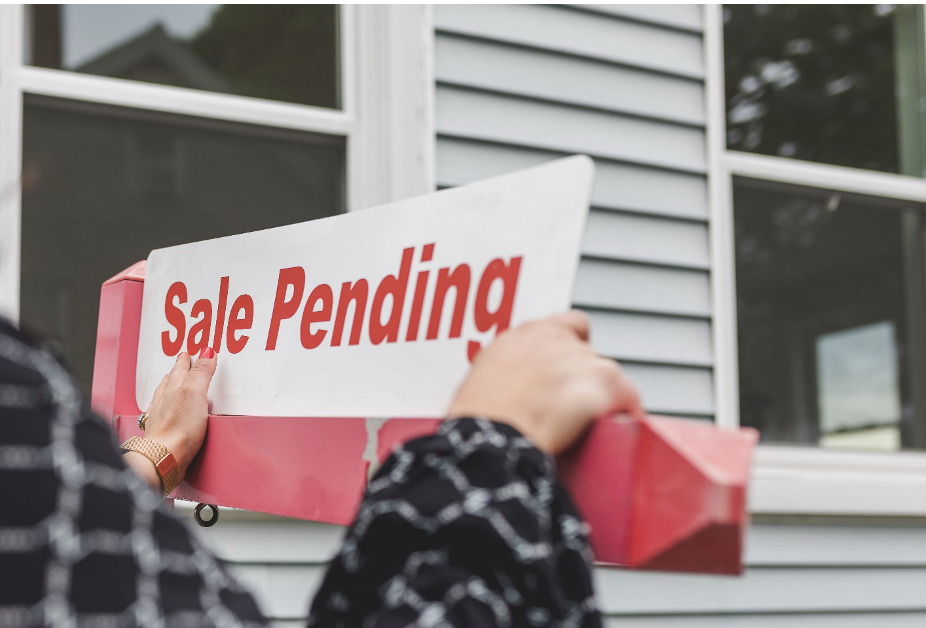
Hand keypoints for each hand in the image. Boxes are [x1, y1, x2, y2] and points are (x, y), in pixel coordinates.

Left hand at [143, 348, 217, 479]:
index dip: (186, 361)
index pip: (180, 370)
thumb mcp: (195, 393)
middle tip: (180, 363)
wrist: (165, 458)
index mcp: (172, 389)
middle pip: (169, 382)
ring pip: (162, 398)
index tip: (188, 354)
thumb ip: (201, 372)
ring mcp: (159, 419)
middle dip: (176, 371)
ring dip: (167, 388)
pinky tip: (164, 414)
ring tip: (170, 383)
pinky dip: (162, 410)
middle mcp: (163, 402)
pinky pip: (159, 416)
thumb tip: (207, 352)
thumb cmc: (178, 428)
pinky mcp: (161, 436)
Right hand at [447, 311, 643, 454]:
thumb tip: (517, 390)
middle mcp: (555, 339)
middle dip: (583, 379)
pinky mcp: (603, 382)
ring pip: (607, 374)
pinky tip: (621, 424)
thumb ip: (509, 370)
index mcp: (524, 336)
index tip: (570, 366)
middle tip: (572, 407)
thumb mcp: (485, 378)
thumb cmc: (479, 418)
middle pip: (588, 353)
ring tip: (589, 423)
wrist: (492, 434)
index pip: (568, 325)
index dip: (575, 345)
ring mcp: (580, 359)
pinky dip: (627, 409)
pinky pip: (629, 395)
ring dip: (602, 395)